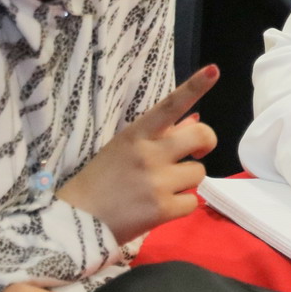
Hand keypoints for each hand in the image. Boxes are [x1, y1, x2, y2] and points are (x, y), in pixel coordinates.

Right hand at [57, 65, 219, 242]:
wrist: (77, 221)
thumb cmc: (101, 180)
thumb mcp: (125, 149)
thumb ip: (160, 135)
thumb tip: (194, 119)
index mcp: (136, 134)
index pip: (169, 106)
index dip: (194, 87)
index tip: (213, 70)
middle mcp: (149, 154)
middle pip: (201, 136)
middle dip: (206, 143)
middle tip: (196, 152)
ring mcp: (157, 182)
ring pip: (199, 172)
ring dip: (187, 180)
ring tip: (163, 187)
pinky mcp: (162, 209)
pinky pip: (192, 201)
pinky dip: (181, 205)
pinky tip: (161, 207)